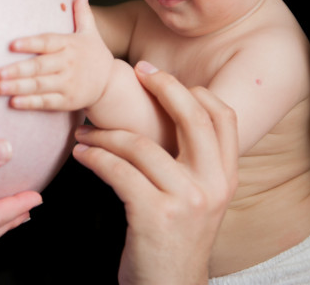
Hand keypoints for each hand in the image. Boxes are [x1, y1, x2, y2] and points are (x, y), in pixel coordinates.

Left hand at [0, 0, 113, 110]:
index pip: (47, 42)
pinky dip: (30, 103)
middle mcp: (68, 64)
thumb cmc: (94, 55)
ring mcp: (68, 84)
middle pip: (40, 66)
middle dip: (18, 70)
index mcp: (69, 45)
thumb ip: (83, 14)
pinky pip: (46, 102)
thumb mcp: (91, 33)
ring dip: (18, 87)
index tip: (11, 45)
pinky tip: (13, 102)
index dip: (30, 43)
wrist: (111, 84)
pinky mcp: (67, 101)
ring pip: (40, 85)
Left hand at [72, 62, 237, 284]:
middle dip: (163, 86)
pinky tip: (83, 155)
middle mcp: (213, 185)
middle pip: (192, 117)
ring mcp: (186, 200)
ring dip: (105, 134)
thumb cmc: (174, 238)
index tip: (162, 77)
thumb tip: (169, 112)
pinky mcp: (154, 215)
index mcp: (227, 177)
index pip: (224, 117)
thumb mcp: (200, 198)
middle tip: (136, 71)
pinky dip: (94, 158)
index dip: (193, 90)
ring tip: (85, 133)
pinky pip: (118, 171)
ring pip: (141, 145)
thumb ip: (194, 162)